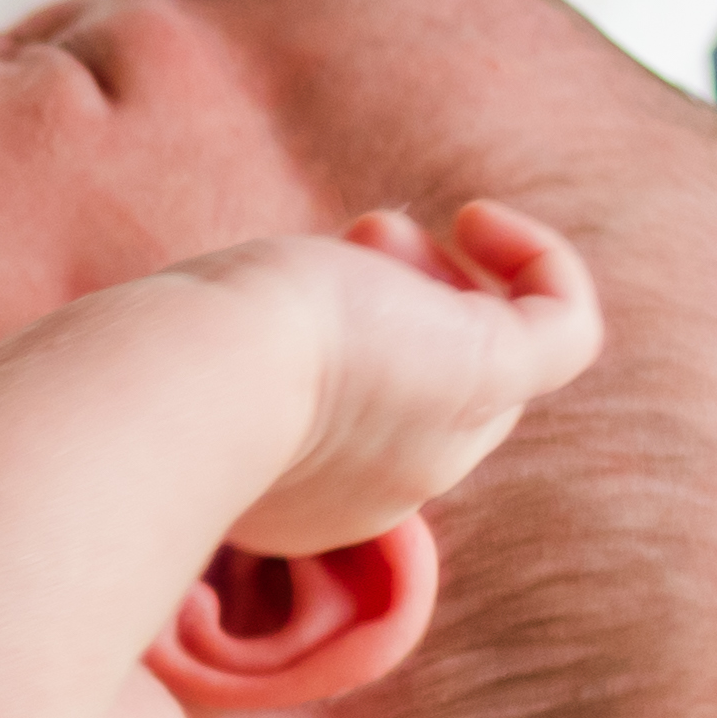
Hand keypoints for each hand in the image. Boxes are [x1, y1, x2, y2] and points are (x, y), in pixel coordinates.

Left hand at [200, 201, 601, 552]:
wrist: (179, 392)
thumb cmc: (151, 377)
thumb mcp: (183, 373)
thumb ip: (216, 359)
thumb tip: (230, 310)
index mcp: (305, 500)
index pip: (367, 428)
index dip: (352, 345)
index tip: (292, 297)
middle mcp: (385, 485)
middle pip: (431, 388)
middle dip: (397, 302)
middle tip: (349, 246)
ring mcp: (445, 440)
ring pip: (489, 356)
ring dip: (441, 275)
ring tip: (372, 235)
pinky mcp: (490, 382)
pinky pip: (565, 330)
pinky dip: (541, 266)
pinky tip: (478, 217)